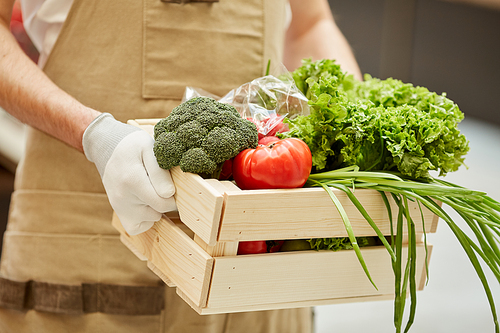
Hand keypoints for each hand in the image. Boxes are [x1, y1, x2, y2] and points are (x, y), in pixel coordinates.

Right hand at [82, 113, 175, 234]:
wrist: (109, 147)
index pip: (163, 202)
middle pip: (158, 211)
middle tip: (160, 184)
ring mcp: (119, 207)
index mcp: (132, 180)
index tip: (171, 182)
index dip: (174, 194)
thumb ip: (159, 172)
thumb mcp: (149, 148)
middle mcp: (122, 197)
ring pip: (151, 219)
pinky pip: (138, 227)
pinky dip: (146, 219)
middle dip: (165, 200)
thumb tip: (169, 194)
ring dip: (156, 208)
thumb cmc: (133, 147)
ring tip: (150, 189)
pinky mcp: (119, 213)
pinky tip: (145, 202)